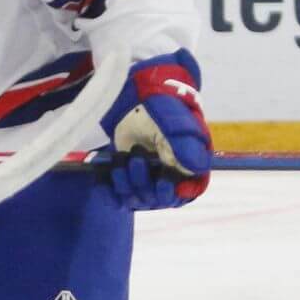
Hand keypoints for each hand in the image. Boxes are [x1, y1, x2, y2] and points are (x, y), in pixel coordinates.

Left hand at [101, 51, 210, 208]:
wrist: (134, 99)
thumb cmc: (160, 109)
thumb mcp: (173, 124)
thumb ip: (185, 145)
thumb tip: (196, 168)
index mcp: (189, 163)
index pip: (186, 193)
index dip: (174, 193)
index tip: (164, 181)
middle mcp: (170, 175)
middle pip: (160, 200)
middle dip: (146, 184)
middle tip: (137, 159)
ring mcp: (148, 177)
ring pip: (140, 199)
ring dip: (129, 184)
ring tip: (124, 160)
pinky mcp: (127, 176)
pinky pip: (119, 197)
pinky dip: (111, 193)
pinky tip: (104, 185)